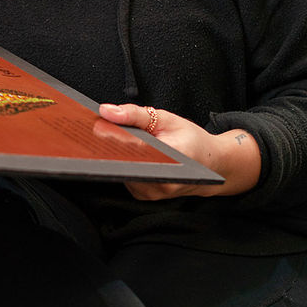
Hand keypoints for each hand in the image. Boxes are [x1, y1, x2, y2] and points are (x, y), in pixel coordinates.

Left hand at [97, 103, 259, 199]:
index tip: (96, 129)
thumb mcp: (166, 119)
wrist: (211, 164)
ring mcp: (154, 192)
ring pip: (122, 172)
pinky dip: (120, 164)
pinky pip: (126, 178)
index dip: (114, 139)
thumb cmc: (190, 139)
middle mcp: (163, 182)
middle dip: (109, 147)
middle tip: (95, 130)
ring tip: (105, 138)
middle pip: (125, 164)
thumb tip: (106, 111)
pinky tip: (117, 151)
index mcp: (173, 159)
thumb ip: (136, 114)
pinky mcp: (146, 195)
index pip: (135, 149)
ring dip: (114, 156)